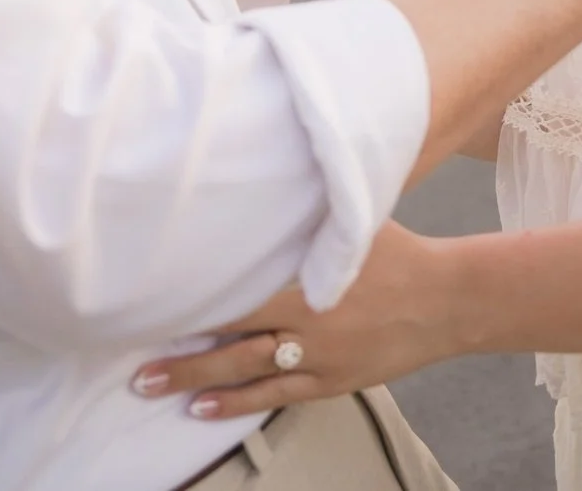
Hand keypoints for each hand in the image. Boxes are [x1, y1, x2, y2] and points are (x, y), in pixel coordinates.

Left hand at [131, 224, 461, 418]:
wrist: (447, 299)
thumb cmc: (400, 252)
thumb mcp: (354, 223)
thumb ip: (311, 211)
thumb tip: (271, 173)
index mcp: (310, 279)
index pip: (240, 287)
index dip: (196, 294)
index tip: (151, 294)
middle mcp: (308, 321)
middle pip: (232, 337)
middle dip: (181, 349)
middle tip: (134, 359)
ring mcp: (318, 355)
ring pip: (246, 371)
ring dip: (196, 378)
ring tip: (152, 385)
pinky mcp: (330, 380)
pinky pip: (275, 394)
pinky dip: (237, 403)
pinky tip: (203, 408)